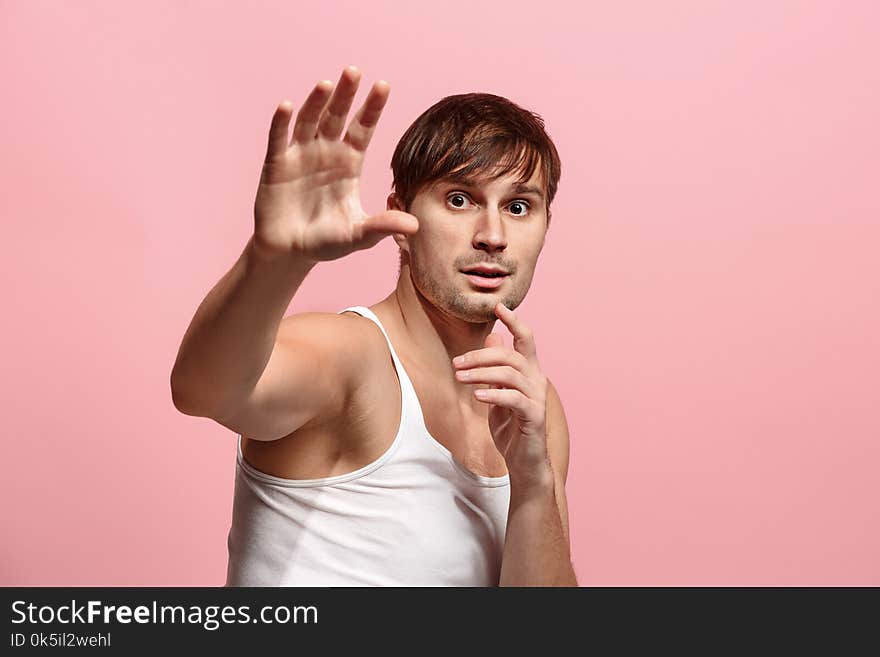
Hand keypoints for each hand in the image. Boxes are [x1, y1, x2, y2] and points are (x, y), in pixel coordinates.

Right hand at [252, 66, 418, 263]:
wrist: (291, 253)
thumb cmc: (327, 242)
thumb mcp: (359, 235)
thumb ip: (383, 227)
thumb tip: (415, 226)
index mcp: (349, 163)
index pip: (363, 129)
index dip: (372, 108)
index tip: (383, 85)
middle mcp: (326, 152)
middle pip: (337, 117)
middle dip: (345, 95)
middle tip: (354, 71)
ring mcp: (301, 155)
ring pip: (309, 121)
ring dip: (316, 102)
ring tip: (327, 85)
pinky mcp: (277, 165)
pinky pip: (279, 139)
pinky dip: (282, 122)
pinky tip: (287, 105)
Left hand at [452, 302, 551, 490]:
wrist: (524, 462)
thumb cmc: (511, 427)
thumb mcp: (499, 393)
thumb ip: (497, 369)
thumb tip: (492, 339)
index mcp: (529, 372)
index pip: (526, 339)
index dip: (513, 321)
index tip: (498, 306)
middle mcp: (536, 380)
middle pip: (511, 355)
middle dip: (480, 356)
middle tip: (456, 364)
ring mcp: (537, 398)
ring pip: (510, 374)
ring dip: (481, 373)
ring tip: (459, 378)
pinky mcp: (534, 416)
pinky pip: (513, 398)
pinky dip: (494, 394)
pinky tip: (477, 396)